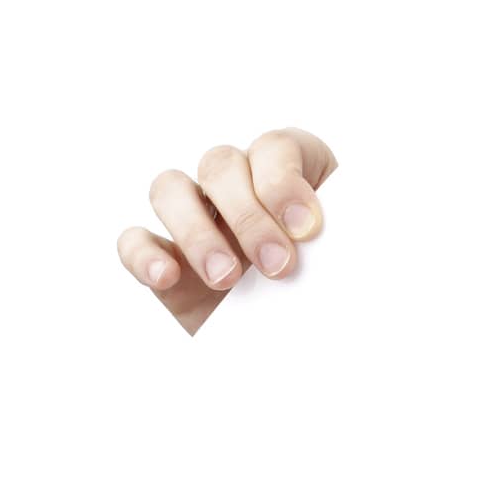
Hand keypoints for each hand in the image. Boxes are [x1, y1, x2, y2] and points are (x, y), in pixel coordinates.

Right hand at [115, 126, 337, 335]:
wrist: (308, 346)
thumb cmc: (336, 298)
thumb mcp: (353, 271)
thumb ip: (352, 252)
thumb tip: (361, 251)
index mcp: (289, 174)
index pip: (275, 149)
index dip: (285, 182)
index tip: (308, 229)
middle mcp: (237, 186)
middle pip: (221, 165)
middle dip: (249, 215)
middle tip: (278, 266)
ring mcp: (196, 217)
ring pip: (170, 189)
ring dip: (197, 232)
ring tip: (226, 279)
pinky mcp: (165, 257)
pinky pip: (134, 240)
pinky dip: (144, 255)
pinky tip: (167, 277)